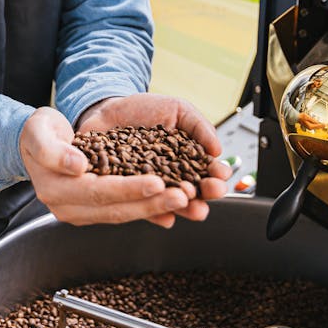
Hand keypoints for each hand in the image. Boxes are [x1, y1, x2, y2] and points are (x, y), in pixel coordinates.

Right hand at [19, 98, 228, 228]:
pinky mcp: (95, 209)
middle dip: (152, 203)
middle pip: (117, 208)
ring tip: (187, 201)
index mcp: (56, 189)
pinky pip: (125, 211)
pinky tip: (173, 206)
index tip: (157, 182)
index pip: (98, 191)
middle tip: (185, 196)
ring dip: (156, 208)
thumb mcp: (38, 132)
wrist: (33, 142)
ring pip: (124, 213)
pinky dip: (149, 209)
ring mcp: (83, 212)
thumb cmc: (37, 132)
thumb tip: (78, 166)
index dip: (129, 188)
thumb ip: (54, 151)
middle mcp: (70, 208)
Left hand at [78, 92, 231, 222]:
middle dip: (203, 195)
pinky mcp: (127, 192)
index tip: (220, 175)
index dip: (215, 177)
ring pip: (168, 203)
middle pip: (191, 194)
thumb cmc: (146, 110)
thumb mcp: (178, 110)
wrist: (108, 108)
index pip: (205, 173)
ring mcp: (149, 187)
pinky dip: (153, 214)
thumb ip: (199, 127)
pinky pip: (140, 206)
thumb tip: (218, 150)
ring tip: (187, 203)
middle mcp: (170, 178)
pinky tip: (165, 218)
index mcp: (187, 161)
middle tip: (209, 191)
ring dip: (182, 207)